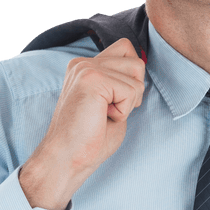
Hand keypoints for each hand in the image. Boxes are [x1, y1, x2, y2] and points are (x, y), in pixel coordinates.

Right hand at [19, 37, 145, 209]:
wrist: (67, 160)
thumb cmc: (89, 141)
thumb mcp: (112, 104)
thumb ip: (123, 84)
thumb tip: (141, 66)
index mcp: (85, 67)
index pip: (126, 49)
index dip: (132, 78)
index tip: (114, 103)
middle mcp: (83, 62)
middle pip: (136, 61)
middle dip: (133, 91)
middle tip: (109, 112)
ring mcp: (85, 68)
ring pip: (137, 72)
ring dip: (128, 101)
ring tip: (104, 115)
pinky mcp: (91, 79)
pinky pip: (130, 90)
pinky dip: (123, 111)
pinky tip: (102, 118)